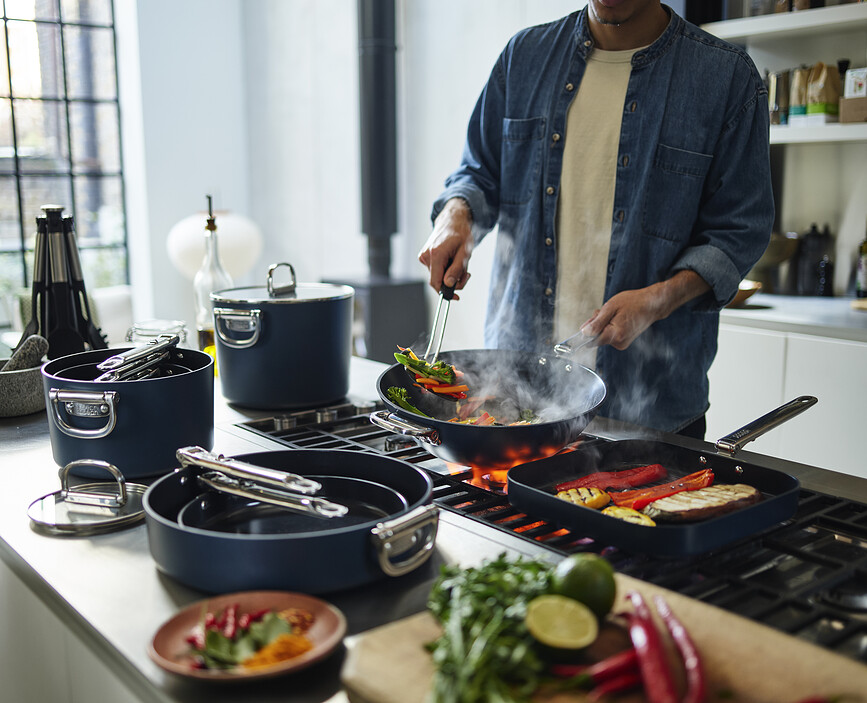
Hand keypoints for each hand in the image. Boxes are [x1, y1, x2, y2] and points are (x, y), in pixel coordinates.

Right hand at [418, 198, 472, 298]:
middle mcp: (426, 256)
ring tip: (459, 262)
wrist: (452, 220)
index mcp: (436, 255)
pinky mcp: (424, 257)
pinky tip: (451, 260)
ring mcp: (423, 256)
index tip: (456, 297)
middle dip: (453, 281)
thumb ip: (456, 270)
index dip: (446, 292)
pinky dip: (445, 269)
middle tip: (465, 274)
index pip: (436, 283)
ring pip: (437, 276)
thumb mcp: (464, 253)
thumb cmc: (460, 234)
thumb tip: (448, 285)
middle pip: (438, 281)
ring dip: (450, 275)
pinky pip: (435, 270)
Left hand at [581, 271, 710, 350]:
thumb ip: (596, 322)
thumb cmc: (634, 302)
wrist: (653, 305)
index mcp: (615, 334)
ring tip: (615, 313)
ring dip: (603, 324)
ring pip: (602, 335)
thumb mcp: (611, 307)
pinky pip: (609, 335)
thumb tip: (583, 333)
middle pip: (595, 337)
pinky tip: (618, 318)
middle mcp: (618, 343)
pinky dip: (609, 327)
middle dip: (595, 325)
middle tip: (603, 312)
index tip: (578, 333)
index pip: (590, 341)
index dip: (584, 333)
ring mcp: (622, 344)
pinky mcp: (623, 342)